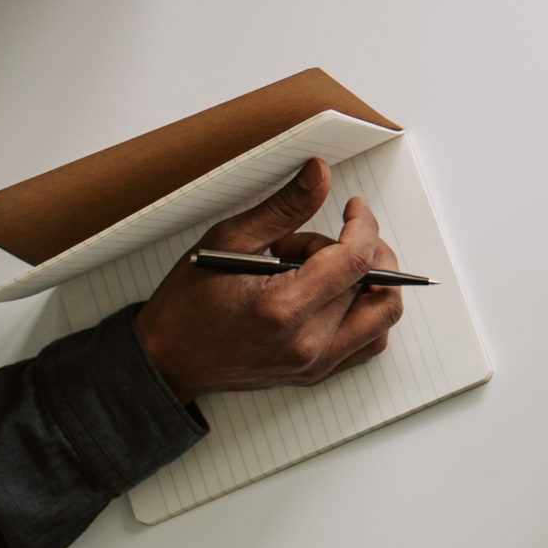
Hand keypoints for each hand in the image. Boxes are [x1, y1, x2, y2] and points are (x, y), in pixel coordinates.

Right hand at [133, 157, 403, 401]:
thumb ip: (282, 207)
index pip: (356, 261)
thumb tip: (321, 173)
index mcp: (282, 310)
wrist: (165, 362)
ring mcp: (314, 365)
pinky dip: (366, 310)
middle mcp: (305, 345)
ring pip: (381, 313)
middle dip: (347, 250)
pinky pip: (371, 341)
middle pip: (368, 282)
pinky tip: (333, 293)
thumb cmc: (188, 305)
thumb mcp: (228, 241)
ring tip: (321, 270)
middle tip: (306, 246)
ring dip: (367, 281)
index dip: (363, 225)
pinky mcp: (317, 374)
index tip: (353, 208)